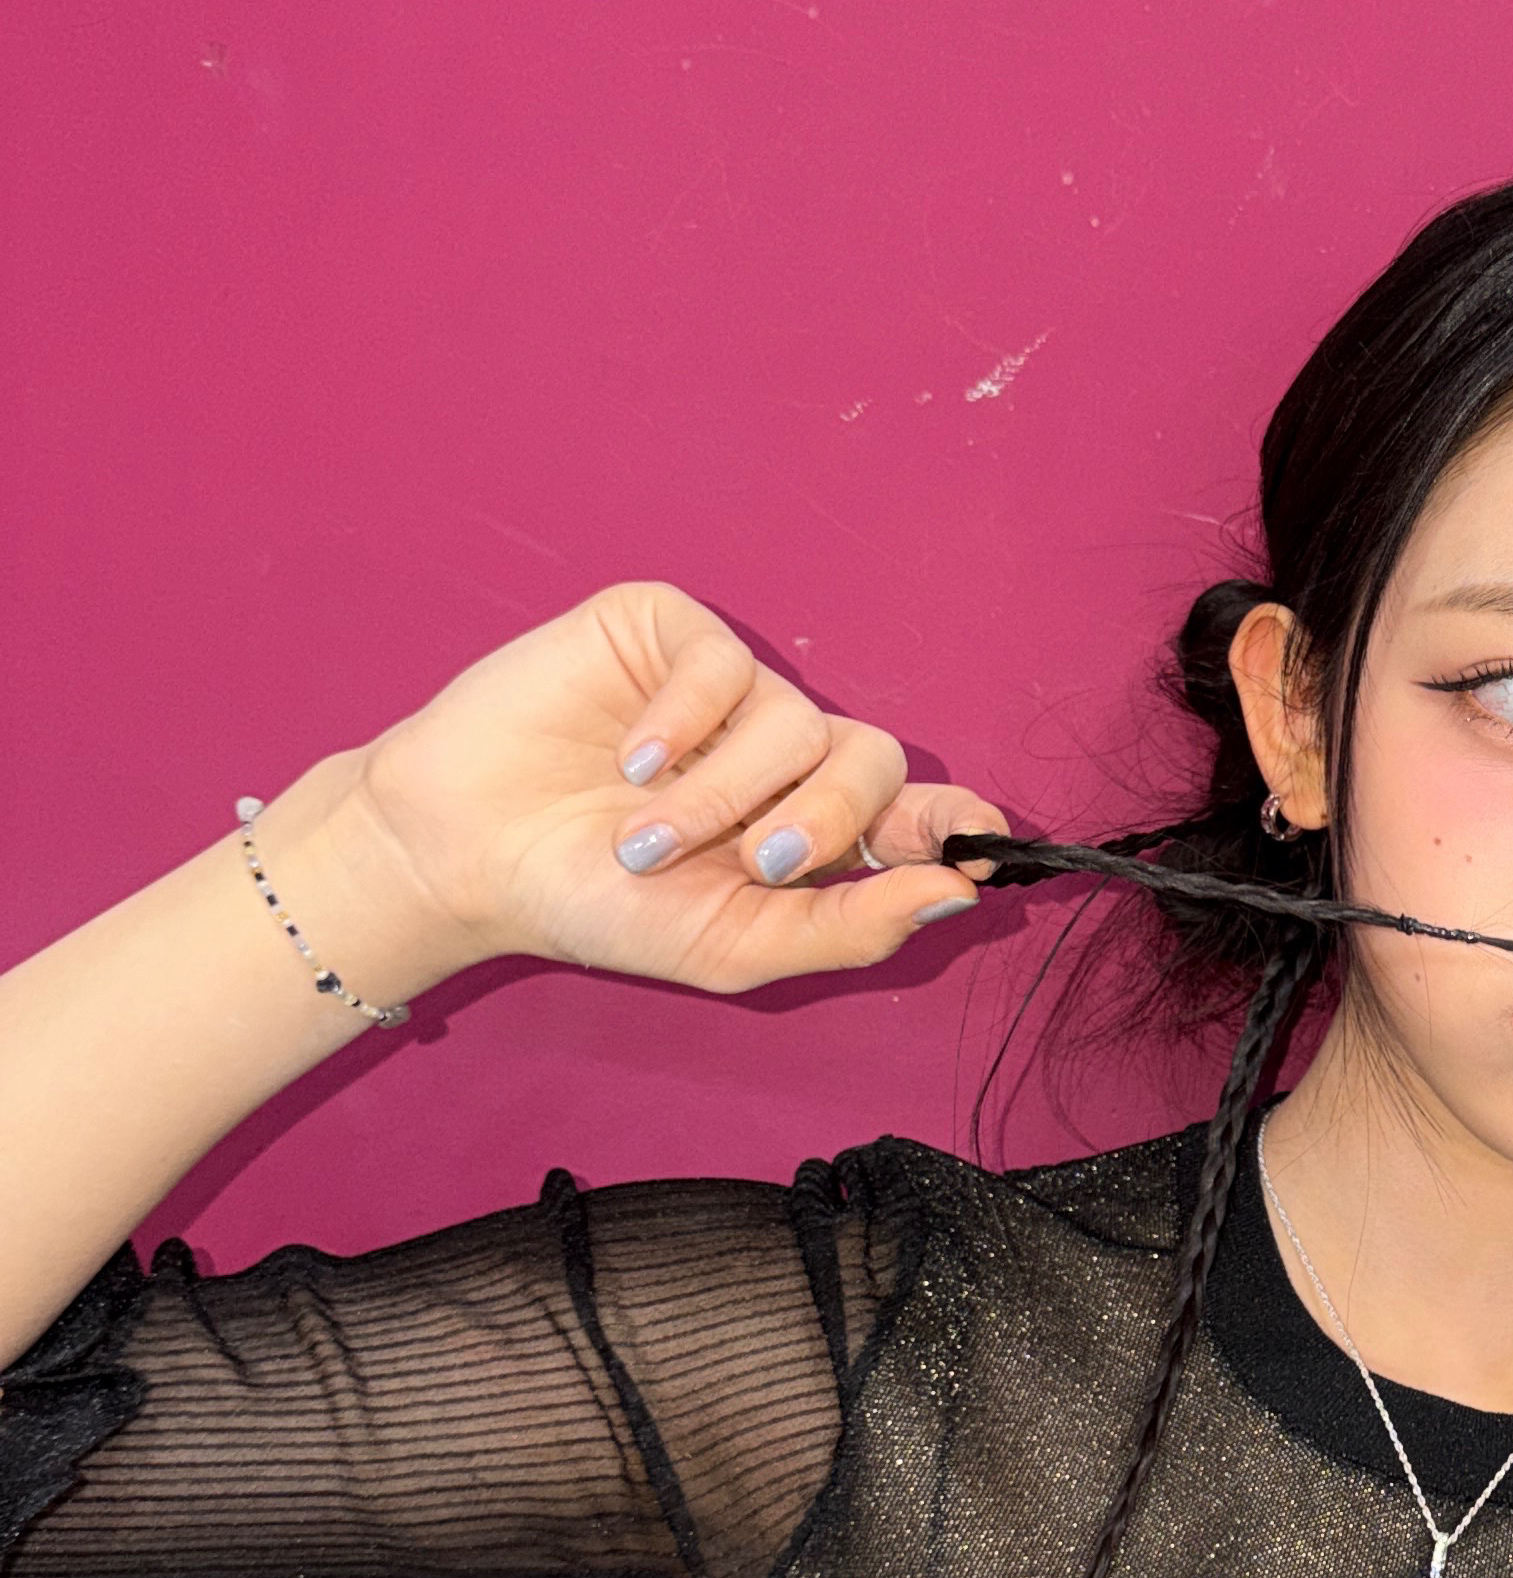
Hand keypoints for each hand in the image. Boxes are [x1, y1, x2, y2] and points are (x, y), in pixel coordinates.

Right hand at [339, 581, 1005, 991]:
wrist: (467, 853)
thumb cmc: (595, 905)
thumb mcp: (733, 944)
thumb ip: (849, 925)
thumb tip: (960, 893)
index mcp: (808, 829)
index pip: (914, 811)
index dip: (954, 822)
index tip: (979, 841)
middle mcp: (781, 753)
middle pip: (873, 760)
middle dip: (828, 820)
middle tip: (757, 863)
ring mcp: (728, 689)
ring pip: (796, 720)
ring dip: (722, 794)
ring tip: (642, 837)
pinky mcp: (668, 632)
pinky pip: (724, 664)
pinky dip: (683, 725)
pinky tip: (628, 759)